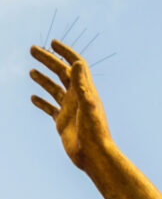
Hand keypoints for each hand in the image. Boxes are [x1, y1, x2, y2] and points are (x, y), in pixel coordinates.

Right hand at [29, 40, 109, 169]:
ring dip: (43, 79)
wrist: (94, 155)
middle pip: (61, 73)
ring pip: (54, 89)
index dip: (65, 53)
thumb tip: (77, 62)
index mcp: (85, 91)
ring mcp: (70, 109)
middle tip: (32, 49)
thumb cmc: (93, 132)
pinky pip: (50, 108)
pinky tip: (33, 97)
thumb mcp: (87, 105)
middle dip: (48, 60)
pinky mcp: (63, 122)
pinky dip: (41, 101)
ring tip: (31, 70)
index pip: (76, 65)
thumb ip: (82, 85)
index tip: (52, 42)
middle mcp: (78, 97)